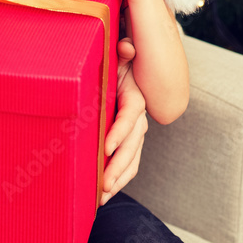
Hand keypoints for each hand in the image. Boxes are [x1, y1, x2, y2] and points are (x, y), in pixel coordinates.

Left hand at [100, 37, 147, 204]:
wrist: (127, 68)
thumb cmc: (116, 62)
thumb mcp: (119, 56)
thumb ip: (123, 53)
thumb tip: (126, 46)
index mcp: (135, 97)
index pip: (130, 116)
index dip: (120, 132)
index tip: (107, 147)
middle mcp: (139, 117)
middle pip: (133, 145)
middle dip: (119, 166)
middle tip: (104, 185)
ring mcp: (136, 130)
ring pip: (133, 158)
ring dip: (119, 178)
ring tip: (103, 196)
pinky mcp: (129, 140)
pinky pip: (128, 162)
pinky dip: (119, 178)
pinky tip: (104, 193)